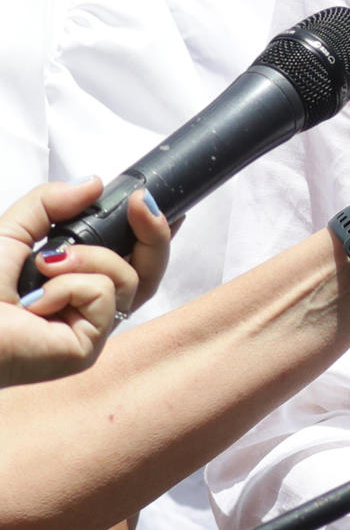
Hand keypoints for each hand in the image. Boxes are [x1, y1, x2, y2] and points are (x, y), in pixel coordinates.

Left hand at [0, 178, 171, 386]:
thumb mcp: (12, 230)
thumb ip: (50, 202)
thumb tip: (94, 183)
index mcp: (74, 282)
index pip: (130, 259)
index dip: (152, 233)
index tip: (154, 203)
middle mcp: (88, 307)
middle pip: (147, 270)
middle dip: (152, 233)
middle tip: (141, 204)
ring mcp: (91, 328)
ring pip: (129, 277)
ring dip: (90, 259)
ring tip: (47, 264)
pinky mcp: (89, 346)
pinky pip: (105, 295)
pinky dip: (71, 285)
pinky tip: (39, 301)